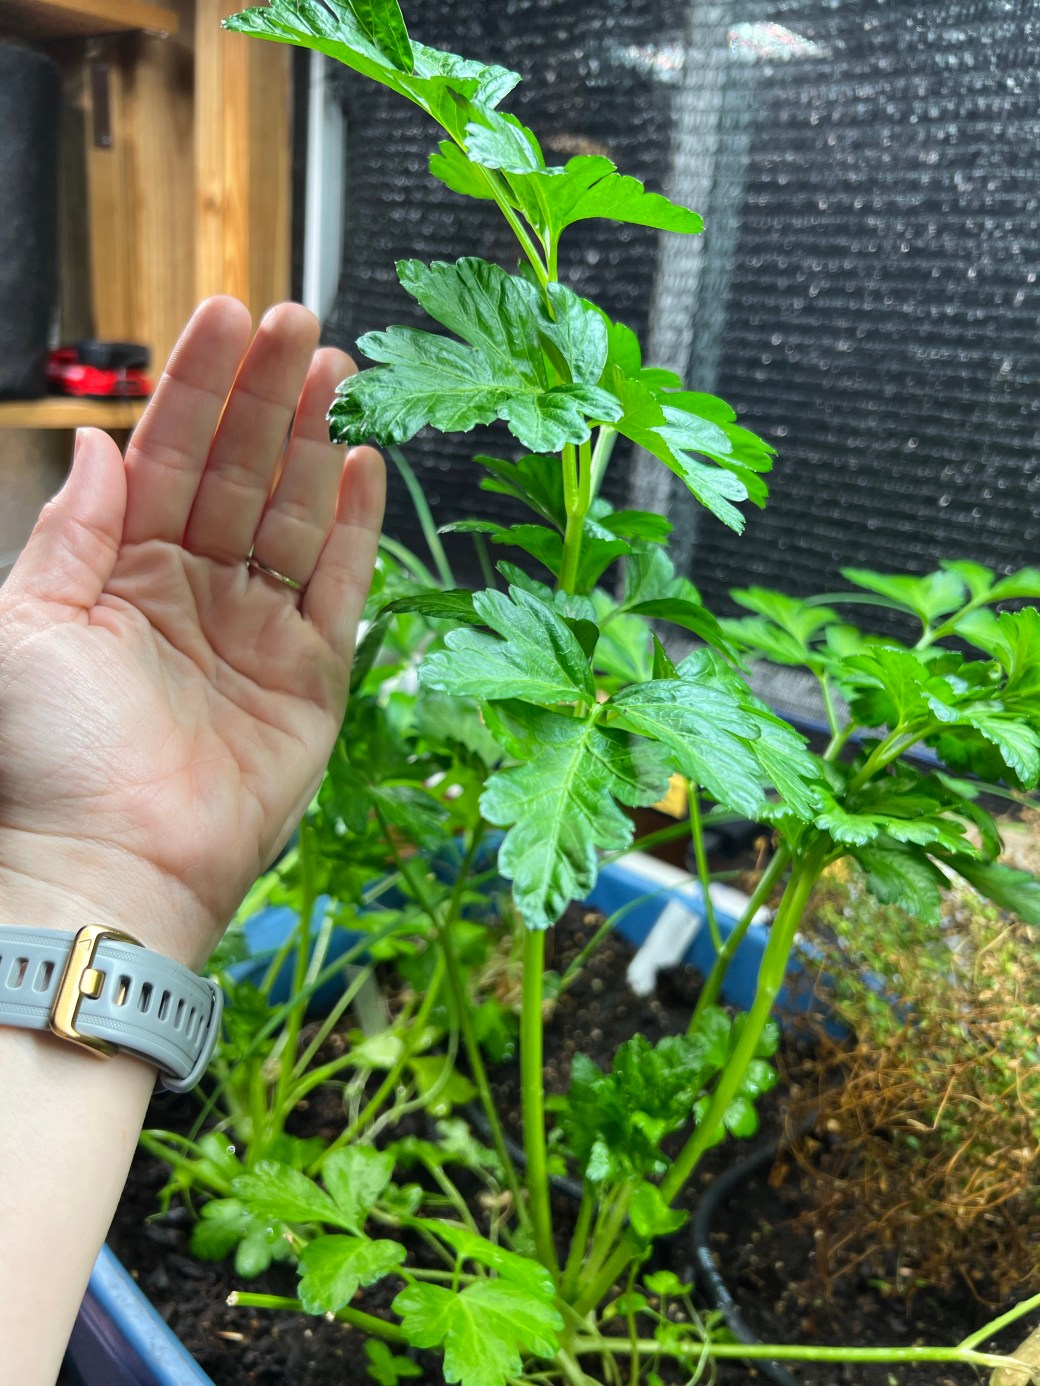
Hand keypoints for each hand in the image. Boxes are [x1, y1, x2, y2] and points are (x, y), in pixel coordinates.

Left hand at [0, 298, 384, 967]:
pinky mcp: (309, 679)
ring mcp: (254, 634)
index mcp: (116, 574)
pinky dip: (354, 529)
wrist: (106, 866)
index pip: (166, 457)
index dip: (195, 387)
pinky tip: (362, 466)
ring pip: (292, 516)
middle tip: (296, 325)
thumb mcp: (26, 624)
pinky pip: (338, 588)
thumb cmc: (46, 759)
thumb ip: (71, 530)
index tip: (223, 318)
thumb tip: (102, 446)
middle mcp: (189, 594)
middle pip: (237, 472)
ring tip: (337, 372)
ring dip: (315, 444)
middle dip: (266, 396)